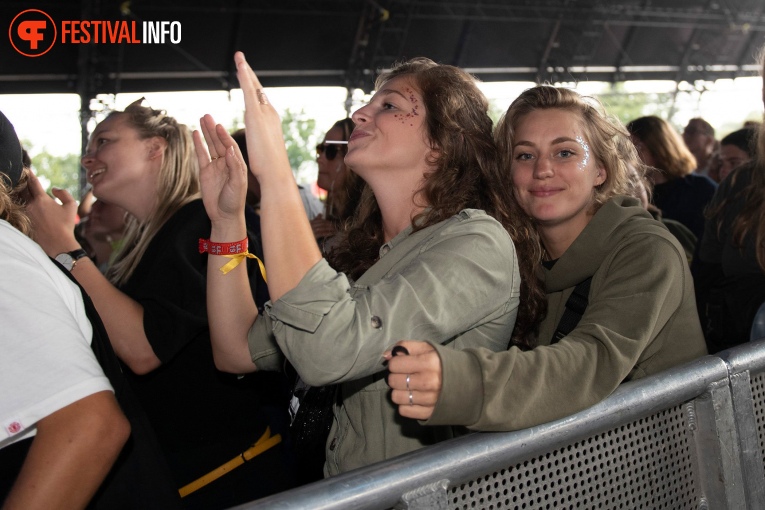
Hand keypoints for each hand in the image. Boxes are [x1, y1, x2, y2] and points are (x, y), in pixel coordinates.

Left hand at [24, 169, 80, 255]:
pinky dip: (18, 204)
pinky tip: (19, 203)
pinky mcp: (22, 222)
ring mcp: (25, 214)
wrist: (58, 244)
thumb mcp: (71, 206)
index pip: (33, 182)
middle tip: (21, 177)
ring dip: (18, 193)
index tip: (27, 169)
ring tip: (18, 189)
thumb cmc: (67, 225)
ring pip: (18, 199)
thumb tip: (54, 189)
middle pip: (22, 189)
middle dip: (22, 182)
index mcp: (42, 199)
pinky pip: (18, 210)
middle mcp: (30, 205)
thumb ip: (64, 194)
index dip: (30, 175)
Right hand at [194, 115, 247, 225]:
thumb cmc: (235, 202)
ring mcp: (216, 166)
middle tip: (207, 116)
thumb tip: (231, 149)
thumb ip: (234, 167)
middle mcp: (227, 163)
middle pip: (219, 142)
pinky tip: (195, 133)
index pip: (230, 146)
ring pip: (210, 145)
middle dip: (213, 129)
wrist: (224, 216)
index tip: (218, 126)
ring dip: (206, 133)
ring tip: (202, 119)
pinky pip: (201, 155)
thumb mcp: (237, 184)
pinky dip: (198, 144)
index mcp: (237, 164)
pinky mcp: (205, 172)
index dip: (224, 136)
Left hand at [233, 51, 292, 183]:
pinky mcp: (256, 115)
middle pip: (257, 89)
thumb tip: (258, 143)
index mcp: (269, 121)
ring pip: (253, 86)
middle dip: (249, 73)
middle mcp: (269, 113)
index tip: (247, 76)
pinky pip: (249, 91)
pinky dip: (244, 76)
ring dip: (246, 69)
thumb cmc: (270, 168)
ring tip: (238, 57)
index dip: (253, 87)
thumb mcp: (263, 150)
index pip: (260, 100)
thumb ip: (259, 141)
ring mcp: (263, 113)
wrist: (276, 173)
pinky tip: (239, 65)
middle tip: (241, 59)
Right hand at [310, 214, 336, 239]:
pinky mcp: (314, 236)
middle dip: (329, 225)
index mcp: (310, 222)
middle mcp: (311, 226)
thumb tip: (320, 214)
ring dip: (330, 229)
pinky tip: (331, 233)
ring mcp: (312, 231)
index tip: (331, 223)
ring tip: (334, 230)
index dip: (326, 221)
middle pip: (322, 224)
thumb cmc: (308, 232)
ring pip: (323, 228)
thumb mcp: (311, 225)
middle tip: (334, 226)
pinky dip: (327, 233)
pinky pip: (322, 234)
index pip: (320, 220)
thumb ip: (316, 219)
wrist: (304, 241)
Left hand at [385, 340, 441, 420]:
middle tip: (405, 376)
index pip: (395, 365)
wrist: (470, 381)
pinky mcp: (430, 413)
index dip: (395, 363)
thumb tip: (385, 355)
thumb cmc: (445, 362)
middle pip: (393, 381)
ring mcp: (430, 400)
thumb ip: (406, 347)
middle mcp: (429, 382)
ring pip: (396, 397)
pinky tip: (414, 398)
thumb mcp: (429, 348)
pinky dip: (405, 404)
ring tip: (408, 387)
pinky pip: (404, 411)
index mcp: (429, 362)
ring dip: (399, 391)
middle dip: (396, 377)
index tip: (401, 364)